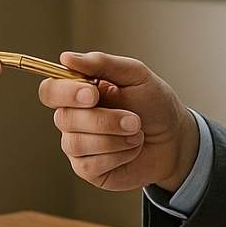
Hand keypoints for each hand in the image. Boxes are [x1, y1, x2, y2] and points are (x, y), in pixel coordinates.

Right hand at [37, 51, 198, 191]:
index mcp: (78, 92)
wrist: (175, 138)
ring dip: (114, 138)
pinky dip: (118, 156)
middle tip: (134, 119)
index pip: (50, 91)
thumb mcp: (136, 75)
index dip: (65, 93)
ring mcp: (77, 146)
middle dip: (103, 120)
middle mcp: (72, 118)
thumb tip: (67, 57)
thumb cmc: (154, 104)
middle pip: (64, 119)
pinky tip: (131, 149)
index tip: (92, 95)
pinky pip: (89, 164)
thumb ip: (102, 63)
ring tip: (137, 133)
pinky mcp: (88, 169)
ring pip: (77, 143)